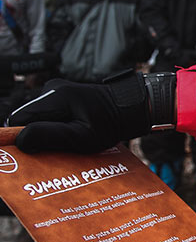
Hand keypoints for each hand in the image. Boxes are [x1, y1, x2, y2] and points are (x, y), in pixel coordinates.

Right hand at [7, 72, 151, 153]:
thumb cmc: (113, 123)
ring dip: (47, 133)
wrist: (132, 108)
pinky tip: (71, 135)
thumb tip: (20, 140)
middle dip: (36, 136)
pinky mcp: (62, 97)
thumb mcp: (82, 136)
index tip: (34, 152)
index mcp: (56, 97)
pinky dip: (55, 128)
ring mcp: (57, 92)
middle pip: (27, 119)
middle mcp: (52, 90)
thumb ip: (50, 137)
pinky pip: (48, 116)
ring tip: (69, 140)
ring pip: (37, 119)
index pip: (18, 119)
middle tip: (57, 149)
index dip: (21, 138)